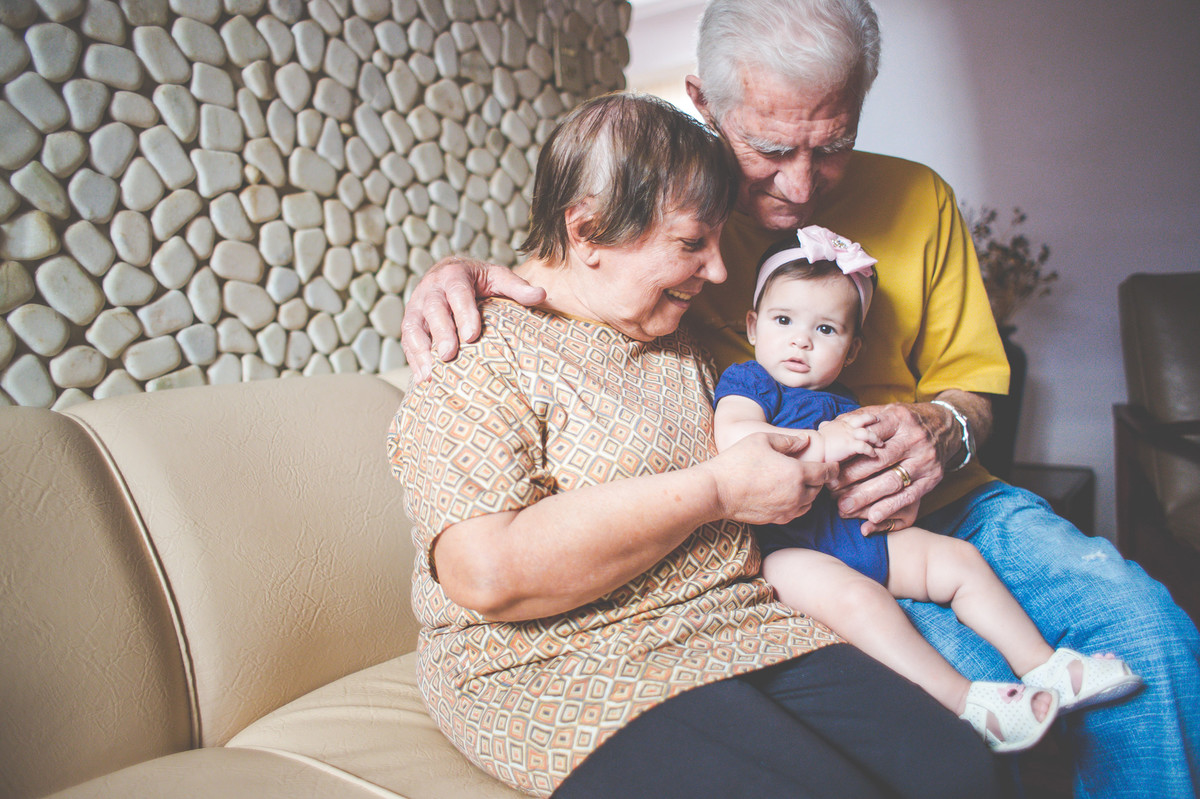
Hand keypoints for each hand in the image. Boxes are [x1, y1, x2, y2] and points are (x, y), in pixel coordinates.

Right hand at [400, 256, 546, 381]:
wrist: (446, 274)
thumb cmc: (477, 280)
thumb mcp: (497, 277)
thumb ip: (517, 287)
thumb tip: (541, 295)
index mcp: (453, 275)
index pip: (458, 292)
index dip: (463, 313)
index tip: (472, 335)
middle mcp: (431, 289)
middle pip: (433, 310)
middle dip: (441, 333)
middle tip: (449, 355)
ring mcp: (416, 307)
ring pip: (413, 327)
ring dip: (421, 351)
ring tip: (431, 375)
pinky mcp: (410, 323)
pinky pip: (407, 341)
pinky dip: (413, 360)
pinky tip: (424, 379)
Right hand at [705, 433, 836, 525]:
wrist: (717, 490)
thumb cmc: (738, 461)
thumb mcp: (762, 439)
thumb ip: (788, 440)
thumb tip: (805, 441)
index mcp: (797, 473)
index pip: (825, 472)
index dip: (833, 468)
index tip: (834, 466)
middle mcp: (796, 495)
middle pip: (818, 489)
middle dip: (819, 480)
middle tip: (815, 471)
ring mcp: (787, 509)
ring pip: (809, 503)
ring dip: (809, 493)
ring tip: (801, 483)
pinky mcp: (776, 519)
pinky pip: (796, 513)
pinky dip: (798, 504)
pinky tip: (789, 495)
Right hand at [817, 415, 881, 462]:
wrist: (813, 448)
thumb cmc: (815, 442)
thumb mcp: (821, 430)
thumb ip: (826, 428)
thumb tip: (823, 426)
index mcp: (839, 423)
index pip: (853, 417)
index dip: (862, 417)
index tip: (868, 418)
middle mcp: (846, 427)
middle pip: (863, 419)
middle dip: (872, 419)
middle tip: (878, 421)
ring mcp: (849, 436)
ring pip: (868, 433)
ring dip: (876, 438)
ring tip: (881, 443)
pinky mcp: (850, 445)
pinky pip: (865, 447)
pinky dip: (871, 451)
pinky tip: (874, 455)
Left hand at [828, 403, 947, 533]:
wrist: (946, 427)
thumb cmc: (905, 422)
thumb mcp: (885, 412)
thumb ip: (857, 419)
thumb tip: (826, 426)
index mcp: (899, 419)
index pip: (869, 437)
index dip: (848, 452)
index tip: (829, 465)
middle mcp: (914, 439)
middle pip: (879, 461)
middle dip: (852, 477)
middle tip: (831, 489)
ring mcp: (924, 460)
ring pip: (892, 481)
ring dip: (867, 496)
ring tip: (845, 506)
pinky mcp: (932, 478)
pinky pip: (909, 496)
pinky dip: (890, 507)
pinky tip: (872, 517)